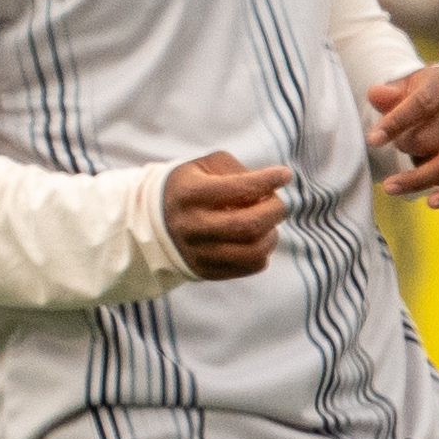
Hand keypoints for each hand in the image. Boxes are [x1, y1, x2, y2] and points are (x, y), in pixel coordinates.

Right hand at [160, 154, 289, 277]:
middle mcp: (191, 226)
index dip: (268, 180)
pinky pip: (250, 266)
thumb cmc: (191, 187)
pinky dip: (263, 252)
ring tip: (268, 223)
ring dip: (272, 234)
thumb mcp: (205, 167)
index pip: (238, 189)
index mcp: (189, 194)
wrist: (154, 221)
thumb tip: (270, 188)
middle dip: (275, 210)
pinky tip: (258, 239)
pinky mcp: (205, 271)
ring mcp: (197, 252)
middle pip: (248, 225)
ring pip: (253, 251)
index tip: (284, 174)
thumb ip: (238, 171)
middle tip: (277, 203)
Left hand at [367, 61, 438, 205]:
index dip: (396, 123)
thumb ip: (389, 94)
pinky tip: (433, 202)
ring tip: (391, 186)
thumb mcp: (404, 88)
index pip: (422, 103)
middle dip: (406, 147)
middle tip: (396, 146)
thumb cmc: (422, 97)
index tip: (373, 140)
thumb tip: (376, 95)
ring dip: (419, 177)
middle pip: (432, 136)